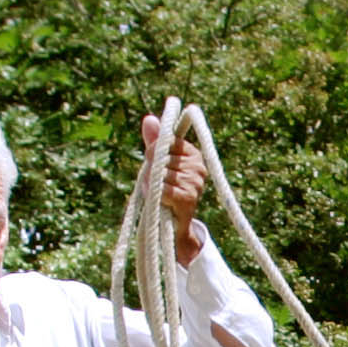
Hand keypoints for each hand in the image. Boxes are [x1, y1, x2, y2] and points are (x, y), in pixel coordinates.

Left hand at [142, 113, 207, 267]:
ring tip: (159, 194)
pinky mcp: (188, 197)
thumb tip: (149, 118)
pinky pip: (162, 188)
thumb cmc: (166, 191)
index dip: (155, 151)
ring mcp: (195, 182)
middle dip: (152, 169)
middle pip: (162, 156)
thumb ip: (154, 141)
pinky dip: (156, 194)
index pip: (167, 140)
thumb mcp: (158, 163)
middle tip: (158, 184)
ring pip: (160, 172)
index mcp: (194, 154)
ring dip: (152, 184)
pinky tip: (161, 201)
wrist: (175, 227)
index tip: (156, 163)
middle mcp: (198, 166)